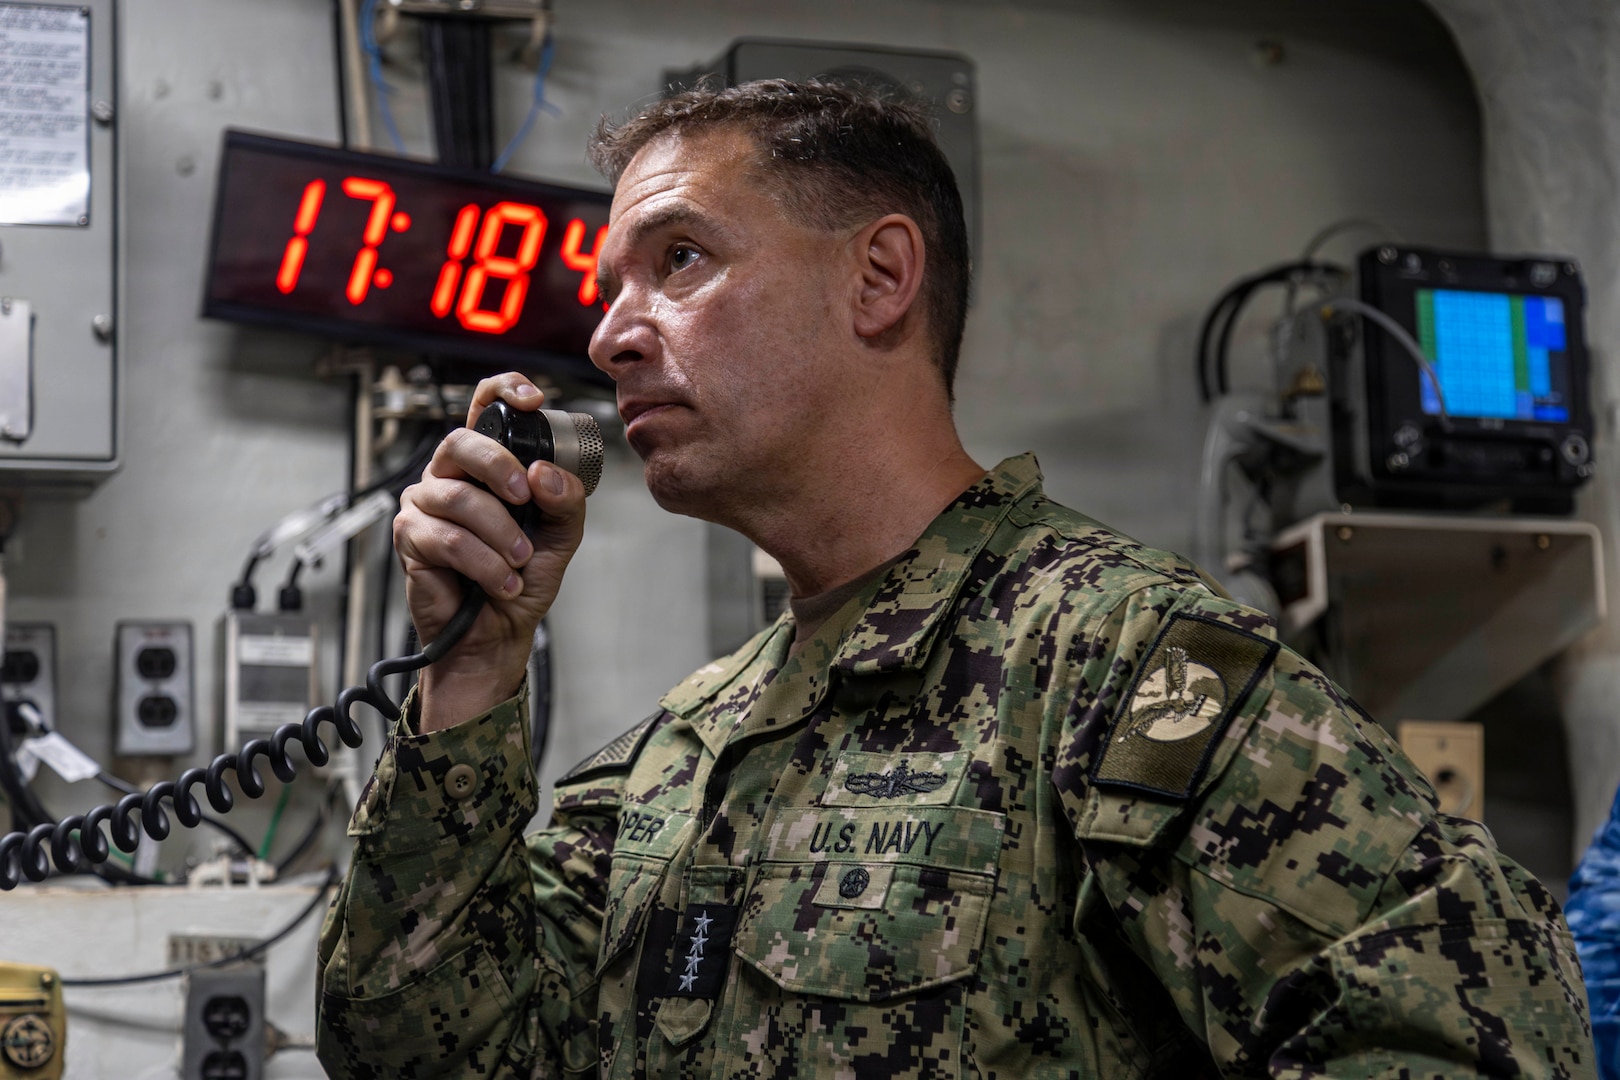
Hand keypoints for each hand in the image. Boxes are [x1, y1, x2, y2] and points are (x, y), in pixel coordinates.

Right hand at [394, 374, 586, 729]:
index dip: (503, 392)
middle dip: (498, 468)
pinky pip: (448, 539)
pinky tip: (501, 582)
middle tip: (525, 499)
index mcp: (486, 465)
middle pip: (460, 443)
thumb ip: (565, 499)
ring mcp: (425, 503)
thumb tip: (543, 474)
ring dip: (500, 534)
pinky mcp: (410, 537)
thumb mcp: (562, 535)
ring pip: (459, 499)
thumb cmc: (522, 577)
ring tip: (520, 562)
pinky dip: (484, 563)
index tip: (532, 400)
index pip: (483, 408)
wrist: (498, 632)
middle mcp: (450, 476)